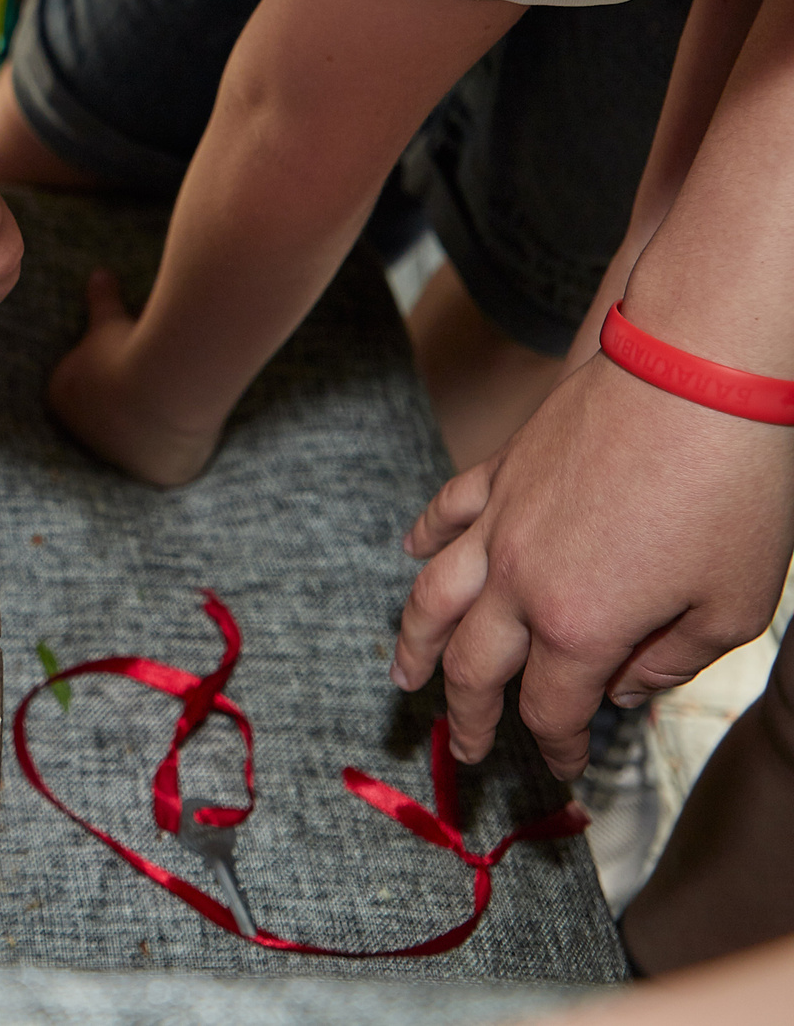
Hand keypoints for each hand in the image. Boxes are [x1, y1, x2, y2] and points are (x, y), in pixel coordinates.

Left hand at [44, 267, 228, 485]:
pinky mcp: (151, 474)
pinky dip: (174, 453)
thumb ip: (102, 300)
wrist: (160, 387)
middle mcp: (80, 434)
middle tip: (153, 384)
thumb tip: (100, 273)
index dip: (107, 374)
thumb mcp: (111, 321)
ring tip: (174, 404)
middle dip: (125, 405)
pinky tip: (189, 433)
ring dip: (149, 429)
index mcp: (60, 398)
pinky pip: (162, 464)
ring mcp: (115, 457)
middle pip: (104, 420)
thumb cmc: (129, 349)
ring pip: (133, 443)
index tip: (128, 363)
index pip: (76, 390)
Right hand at [392, 354, 793, 777]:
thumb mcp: (732, 604)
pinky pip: (445, 512)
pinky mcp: (502, 469)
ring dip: (414, 645)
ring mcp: (501, 520)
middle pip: (473, 665)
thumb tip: (626, 686)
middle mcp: (520, 580)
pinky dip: (425, 540)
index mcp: (579, 625)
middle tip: (464, 749)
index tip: (566, 762)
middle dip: (467, 717)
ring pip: (433, 596)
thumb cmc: (732, 489)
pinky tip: (413, 553)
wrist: (698, 373)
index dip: (556, 744)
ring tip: (404, 677)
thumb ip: (672, 660)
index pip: (550, 707)